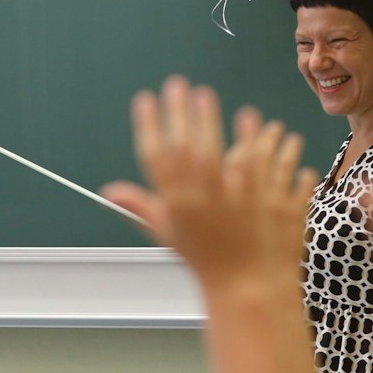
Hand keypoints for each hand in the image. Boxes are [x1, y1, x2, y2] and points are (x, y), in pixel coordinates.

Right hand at [102, 76, 316, 289]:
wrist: (247, 286)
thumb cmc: (205, 261)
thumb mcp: (167, 233)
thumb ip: (140, 207)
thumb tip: (108, 191)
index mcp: (177, 206)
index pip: (156, 158)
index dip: (148, 125)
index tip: (145, 99)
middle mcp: (202, 200)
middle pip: (186, 147)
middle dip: (179, 112)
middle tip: (178, 85)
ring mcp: (235, 199)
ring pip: (222, 151)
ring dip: (211, 120)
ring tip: (207, 96)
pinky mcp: (264, 199)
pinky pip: (261, 163)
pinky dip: (256, 139)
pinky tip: (253, 118)